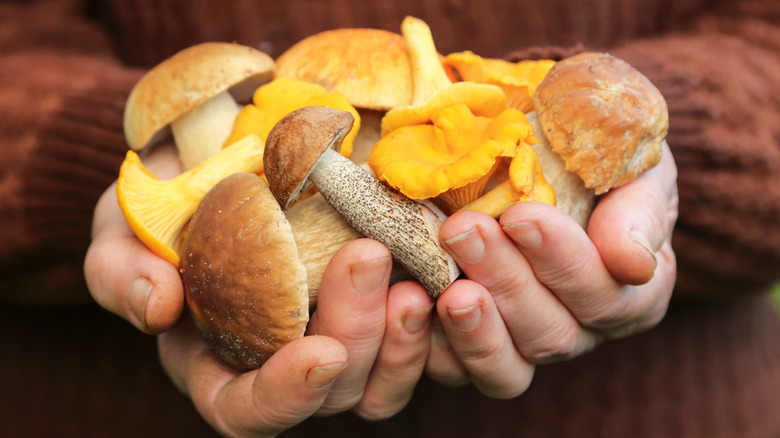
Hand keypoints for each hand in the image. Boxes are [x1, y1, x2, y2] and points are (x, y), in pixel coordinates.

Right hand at [84, 145, 433, 435]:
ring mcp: (333, 337)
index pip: (246, 411)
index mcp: (216, 364)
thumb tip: (157, 307)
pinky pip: (415, 336)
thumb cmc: (162, 209)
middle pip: (329, 389)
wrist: (218, 167)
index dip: (283, 397)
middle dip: (355, 333)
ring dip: (404, 336)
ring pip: (381, 376)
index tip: (318, 353)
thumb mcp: (120, 232)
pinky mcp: (376, 308)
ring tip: (416, 276)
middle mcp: (281, 364)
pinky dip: (431, 314)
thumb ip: (122, 273)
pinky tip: (440, 268)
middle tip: (367, 257)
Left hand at [428, 142, 677, 398]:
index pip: (605, 295)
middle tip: (462, 230)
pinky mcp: (474, 351)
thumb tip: (633, 264)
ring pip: (506, 366)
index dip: (563, 261)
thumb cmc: (597, 164)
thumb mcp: (634, 172)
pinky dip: (432, 347)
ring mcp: (525, 347)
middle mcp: (580, 331)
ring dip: (474, 328)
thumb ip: (639, 213)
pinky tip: (411, 305)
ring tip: (447, 290)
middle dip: (505, 281)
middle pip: (550, 332)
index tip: (520, 215)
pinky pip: (456, 371)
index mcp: (630, 295)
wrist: (546, 163)